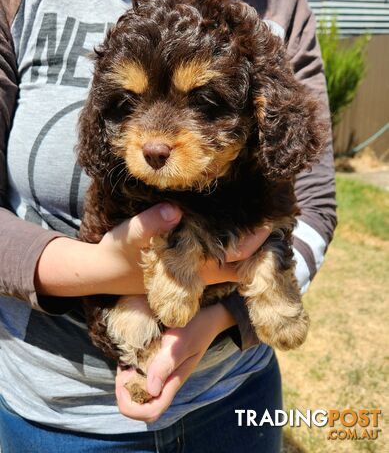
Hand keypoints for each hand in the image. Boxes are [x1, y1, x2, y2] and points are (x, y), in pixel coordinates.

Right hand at [36, 202, 270, 297]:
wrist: (103, 272)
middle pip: (241, 261)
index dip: (255, 239)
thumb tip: (173, 211)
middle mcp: (201, 273)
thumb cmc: (117, 253)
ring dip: (247, 242)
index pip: (236, 256)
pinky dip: (230, 240)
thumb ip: (150, 224)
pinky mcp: (189, 265)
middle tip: (271, 213)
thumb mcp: (129, 236)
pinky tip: (234, 223)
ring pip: (232, 260)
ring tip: (259, 215)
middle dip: (258, 242)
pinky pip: (219, 255)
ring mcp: (196, 271)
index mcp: (194, 268)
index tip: (269, 217)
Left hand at [115, 303, 234, 422]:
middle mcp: (166, 382)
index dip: (131, 407)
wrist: (208, 318)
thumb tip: (151, 390)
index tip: (123, 384)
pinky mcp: (160, 363)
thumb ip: (166, 364)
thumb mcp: (180, 343)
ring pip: (140, 392)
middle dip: (125, 396)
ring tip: (124, 365)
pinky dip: (131, 370)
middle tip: (122, 373)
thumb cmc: (195, 328)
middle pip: (142, 406)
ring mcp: (163, 373)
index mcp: (172, 382)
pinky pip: (142, 375)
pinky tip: (129, 357)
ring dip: (127, 383)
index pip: (151, 411)